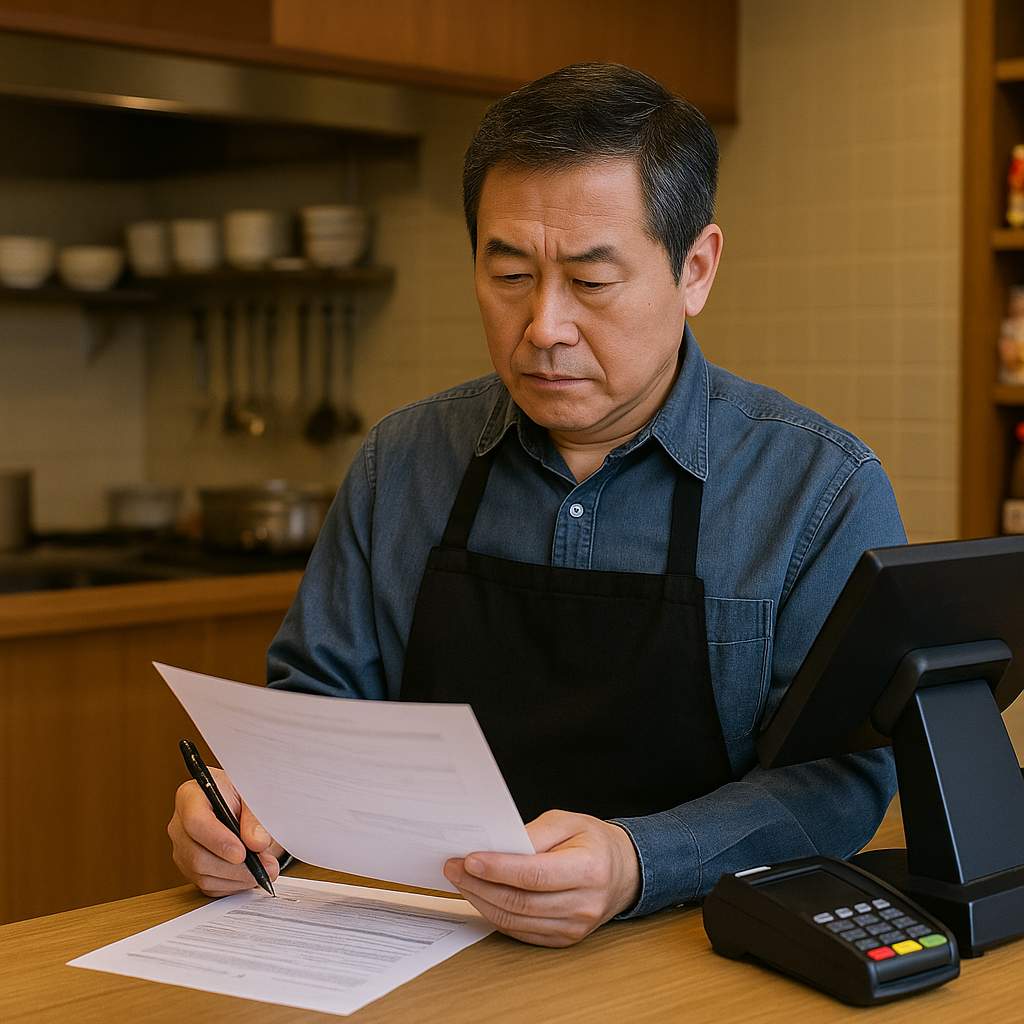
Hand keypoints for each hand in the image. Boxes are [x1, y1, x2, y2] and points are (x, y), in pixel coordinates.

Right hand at [167, 766, 283, 896]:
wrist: (236, 802)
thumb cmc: (241, 794)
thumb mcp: (251, 795)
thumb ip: (255, 818)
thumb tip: (257, 843)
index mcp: (190, 797)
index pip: (195, 821)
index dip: (218, 841)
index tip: (242, 853)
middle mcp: (180, 826)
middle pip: (197, 856)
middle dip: (235, 867)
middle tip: (265, 867)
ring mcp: (182, 850)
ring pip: (203, 876)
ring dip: (238, 878)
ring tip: (264, 870)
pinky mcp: (190, 869)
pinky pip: (209, 886)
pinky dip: (233, 885)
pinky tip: (251, 874)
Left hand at [443, 810, 639, 946]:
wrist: (623, 871)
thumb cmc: (593, 842)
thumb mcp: (568, 822)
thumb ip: (534, 833)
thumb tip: (498, 846)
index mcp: (589, 869)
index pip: (535, 875)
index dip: (499, 869)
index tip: (469, 859)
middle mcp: (584, 904)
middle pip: (521, 902)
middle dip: (480, 885)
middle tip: (454, 868)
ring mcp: (575, 927)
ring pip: (516, 920)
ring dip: (482, 901)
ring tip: (461, 880)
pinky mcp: (564, 939)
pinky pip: (521, 932)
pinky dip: (496, 915)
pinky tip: (481, 897)